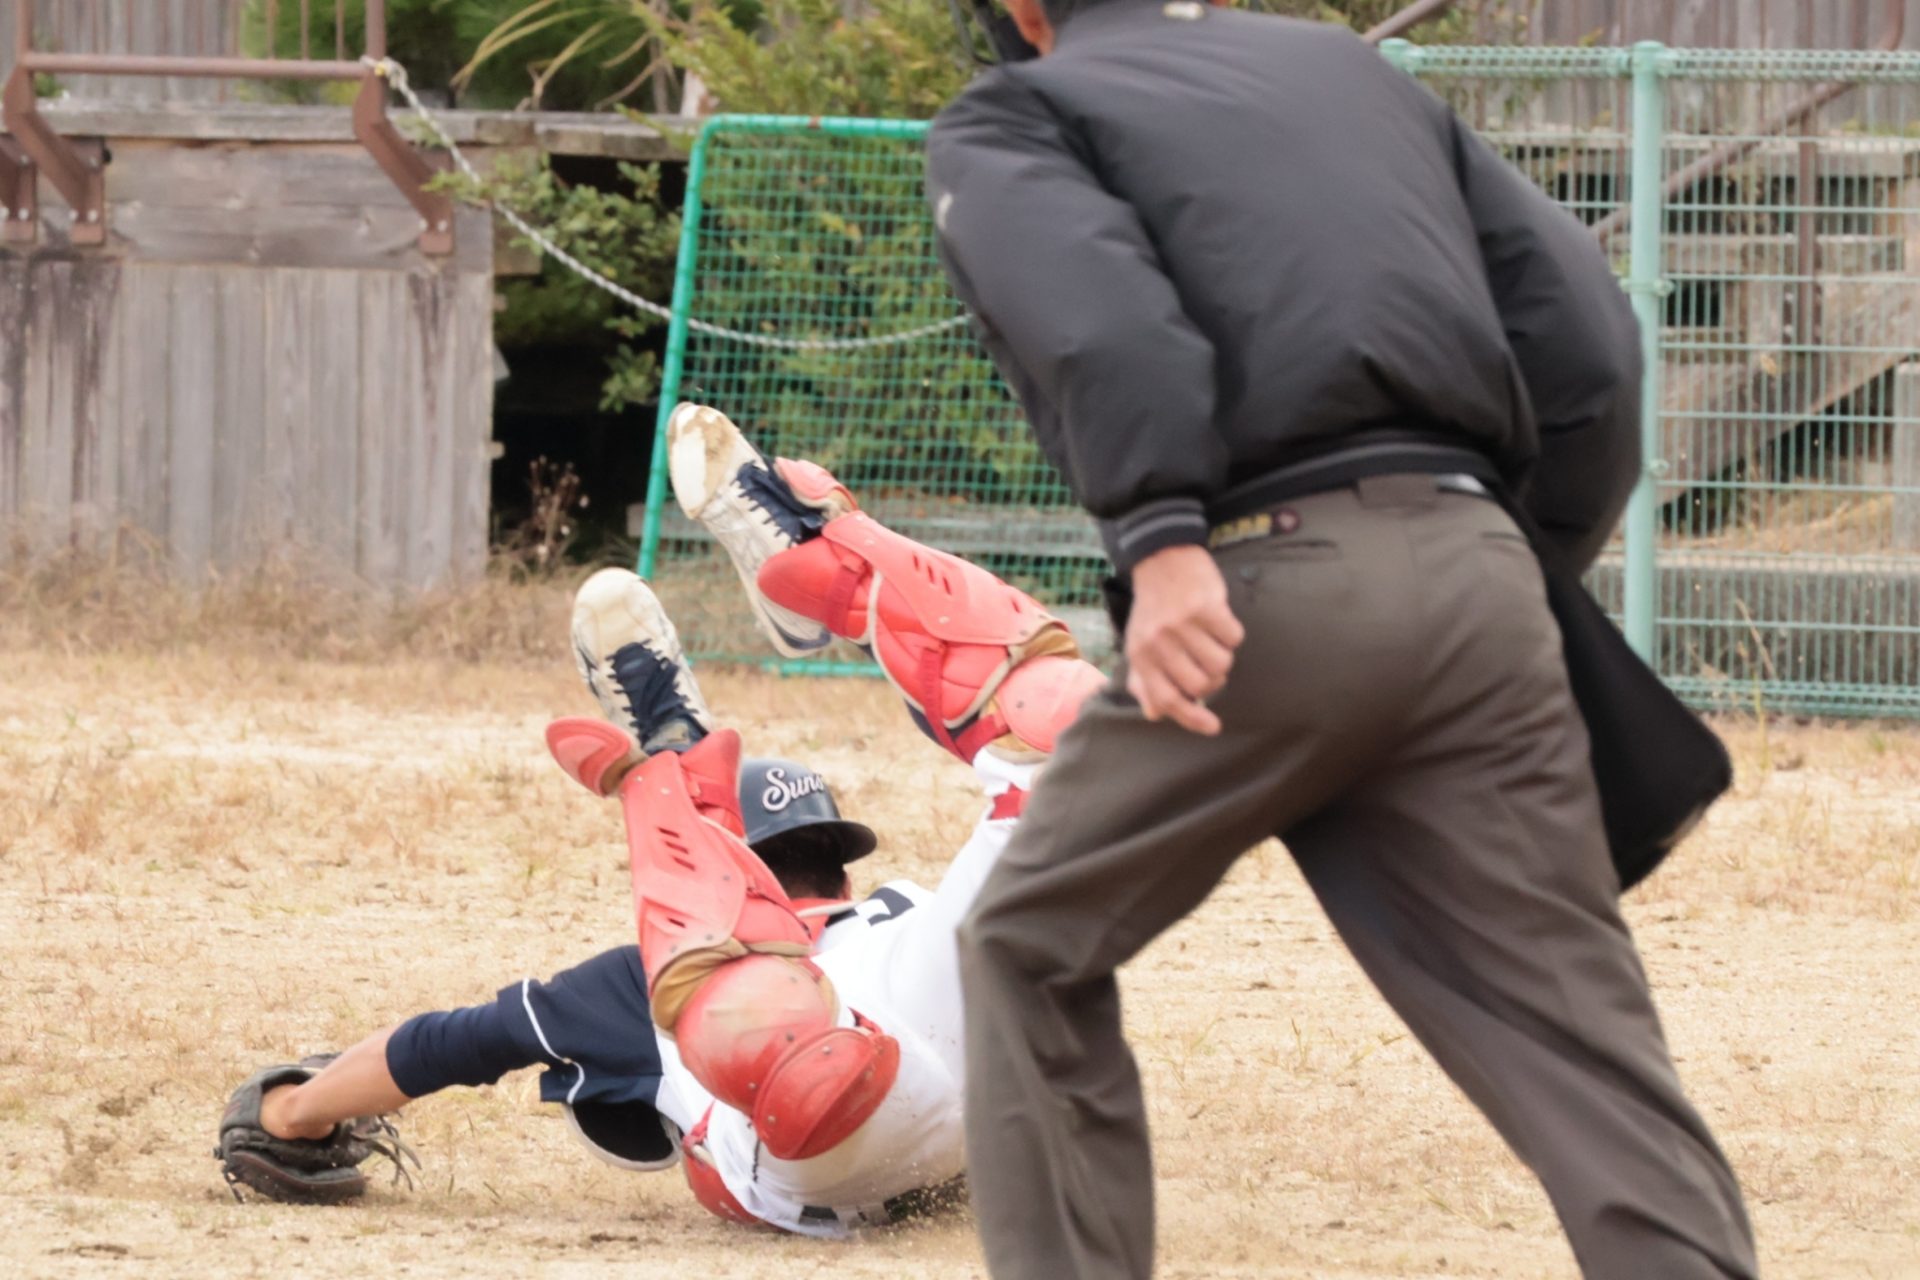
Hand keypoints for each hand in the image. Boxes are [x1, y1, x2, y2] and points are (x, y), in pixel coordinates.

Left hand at [1123, 544, 1244, 735]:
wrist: (1162, 559)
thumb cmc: (1154, 607)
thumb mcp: (1139, 643)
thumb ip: (1145, 681)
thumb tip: (1156, 714)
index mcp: (1141, 655)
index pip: (1166, 699)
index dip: (1191, 718)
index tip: (1213, 727)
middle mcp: (1159, 642)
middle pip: (1201, 685)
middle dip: (1213, 680)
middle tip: (1208, 663)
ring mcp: (1182, 624)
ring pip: (1221, 664)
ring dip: (1223, 655)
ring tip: (1211, 639)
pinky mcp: (1206, 606)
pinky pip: (1234, 638)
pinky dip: (1232, 634)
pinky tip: (1219, 621)